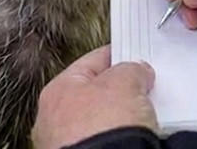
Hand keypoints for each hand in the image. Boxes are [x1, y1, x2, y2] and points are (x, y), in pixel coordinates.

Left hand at [32, 45, 156, 148]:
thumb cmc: (103, 127)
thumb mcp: (125, 81)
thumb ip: (131, 69)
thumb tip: (138, 74)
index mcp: (57, 90)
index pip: (91, 63)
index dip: (116, 57)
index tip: (132, 57)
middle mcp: (55, 120)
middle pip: (94, 95)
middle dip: (119, 92)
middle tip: (142, 88)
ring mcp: (67, 145)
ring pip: (99, 122)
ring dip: (119, 118)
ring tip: (142, 118)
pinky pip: (106, 142)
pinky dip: (119, 139)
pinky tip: (136, 138)